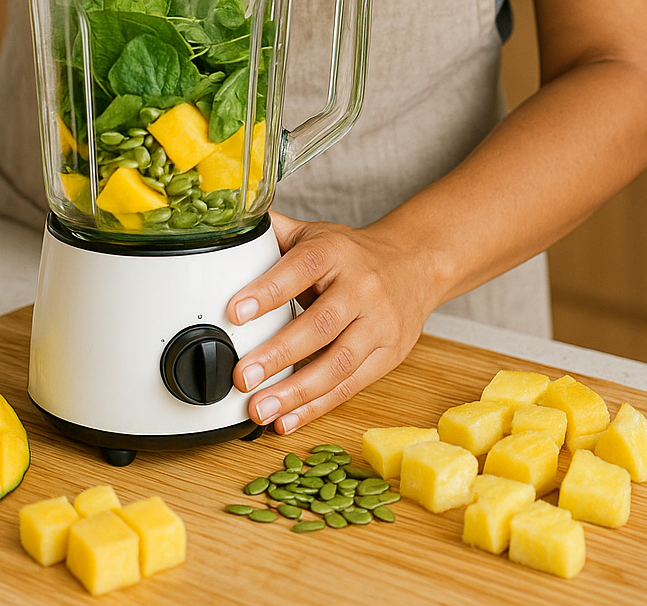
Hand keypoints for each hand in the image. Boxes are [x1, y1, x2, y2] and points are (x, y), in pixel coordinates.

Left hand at [227, 211, 436, 434]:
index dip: (269, 291)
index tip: (236, 312)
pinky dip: (317, 407)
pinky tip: (286, 420)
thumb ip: (275, 233)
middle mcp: (361, 287)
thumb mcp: (317, 235)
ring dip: (296, 392)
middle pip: (320, 324)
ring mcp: (379, 324)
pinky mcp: (389, 355)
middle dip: (278, 354)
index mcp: (335, 252)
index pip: (301, 268)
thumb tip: (231, 225)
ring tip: (259, 408)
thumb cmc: (353, 255)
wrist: (415, 265)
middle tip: (242, 376)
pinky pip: (351, 386)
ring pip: (338, 363)